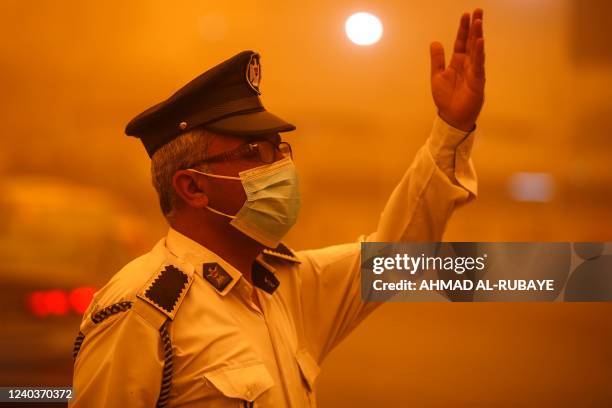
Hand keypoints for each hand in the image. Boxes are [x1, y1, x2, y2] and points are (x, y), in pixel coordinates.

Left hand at [430, 9, 484, 131]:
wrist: (451, 116)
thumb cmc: (445, 98)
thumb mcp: (437, 75)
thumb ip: (437, 59)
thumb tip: (435, 42)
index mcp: (457, 62)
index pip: (461, 42)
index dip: (463, 29)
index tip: (466, 15)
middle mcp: (468, 64)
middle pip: (472, 42)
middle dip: (474, 27)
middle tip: (478, 12)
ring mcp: (474, 71)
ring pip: (477, 50)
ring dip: (478, 36)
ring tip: (479, 22)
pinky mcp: (478, 81)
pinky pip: (479, 65)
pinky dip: (480, 54)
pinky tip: (481, 42)